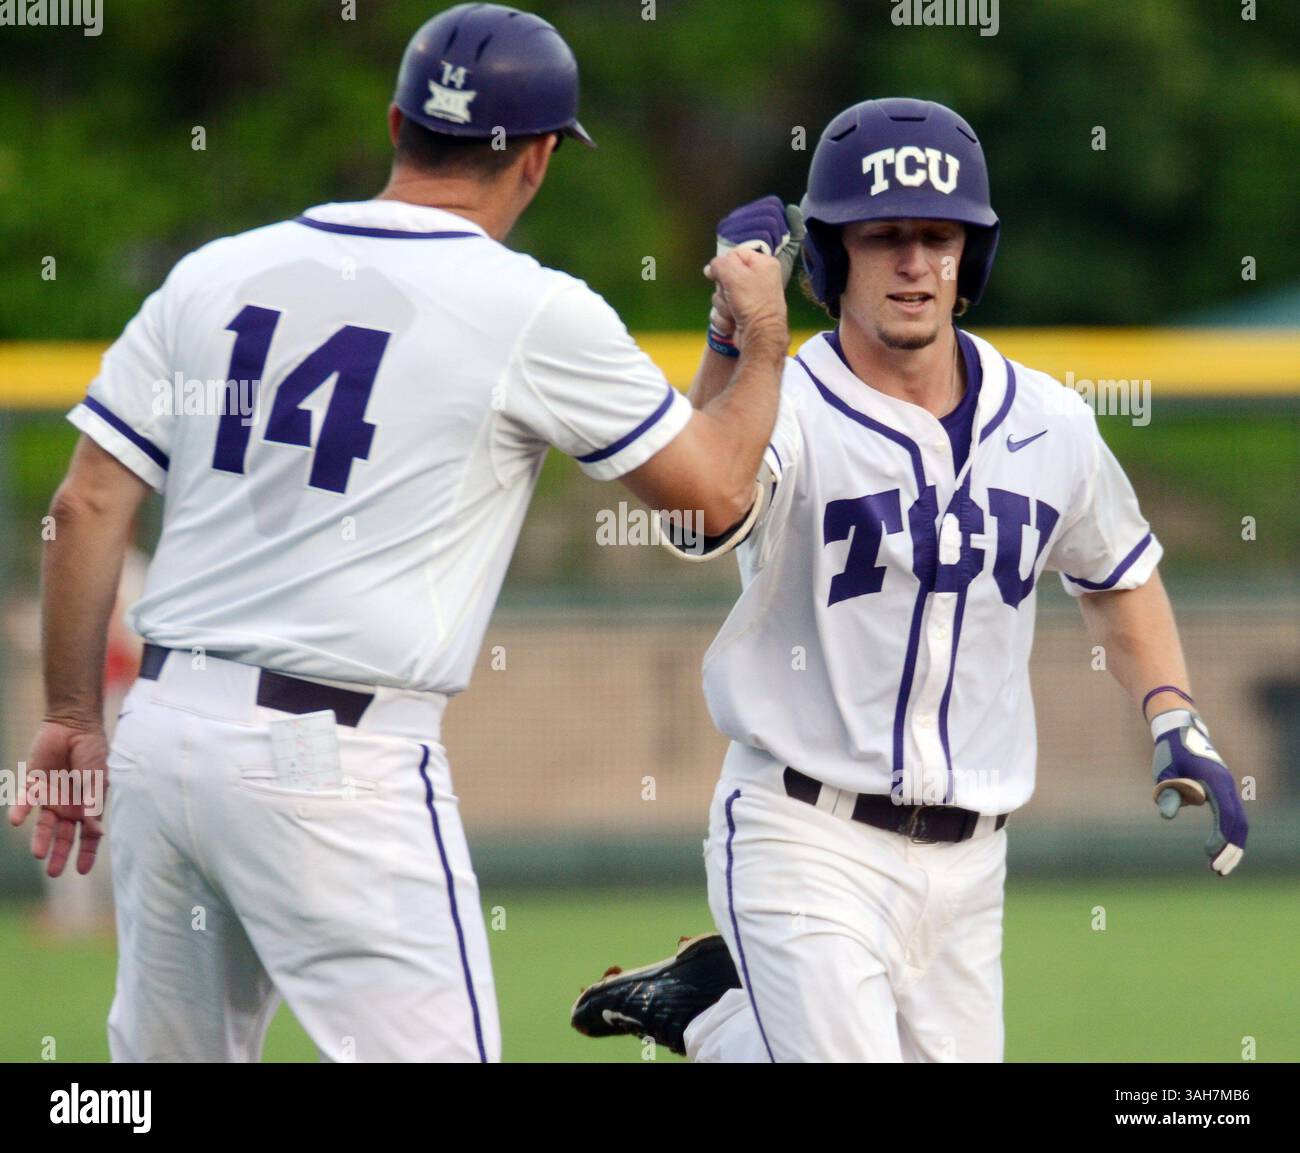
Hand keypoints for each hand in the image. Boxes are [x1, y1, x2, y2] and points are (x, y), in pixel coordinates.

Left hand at [9, 720, 109, 876]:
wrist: (73, 726)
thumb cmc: (92, 751)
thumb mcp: (97, 778)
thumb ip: (94, 803)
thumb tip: (95, 831)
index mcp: (88, 805)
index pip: (88, 835)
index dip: (86, 853)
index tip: (81, 871)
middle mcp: (69, 806)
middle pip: (64, 836)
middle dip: (60, 854)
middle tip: (54, 873)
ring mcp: (51, 797)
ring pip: (44, 826)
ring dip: (41, 839)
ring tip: (38, 854)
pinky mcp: (33, 786)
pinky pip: (25, 803)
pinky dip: (20, 812)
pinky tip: (17, 821)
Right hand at [704, 247, 787, 355]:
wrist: (760, 338)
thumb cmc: (753, 304)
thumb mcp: (733, 275)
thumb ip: (719, 264)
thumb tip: (710, 268)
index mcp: (763, 264)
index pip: (735, 254)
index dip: (724, 265)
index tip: (718, 275)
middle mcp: (759, 280)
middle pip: (725, 277)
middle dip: (723, 290)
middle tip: (733, 297)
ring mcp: (750, 299)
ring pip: (721, 296)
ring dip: (723, 307)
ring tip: (736, 313)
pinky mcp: (742, 315)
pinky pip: (722, 312)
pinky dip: (724, 319)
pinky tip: (734, 323)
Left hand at [1150, 712, 1246, 875]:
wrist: (1179, 731)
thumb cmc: (1170, 752)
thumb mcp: (1164, 771)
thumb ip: (1167, 791)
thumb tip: (1165, 816)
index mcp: (1216, 781)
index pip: (1227, 815)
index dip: (1221, 837)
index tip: (1209, 854)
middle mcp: (1227, 785)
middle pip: (1239, 823)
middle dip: (1232, 849)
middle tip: (1218, 872)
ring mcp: (1227, 788)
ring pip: (1239, 822)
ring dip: (1232, 845)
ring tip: (1218, 868)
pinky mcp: (1223, 791)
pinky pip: (1232, 817)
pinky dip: (1228, 835)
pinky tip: (1217, 850)